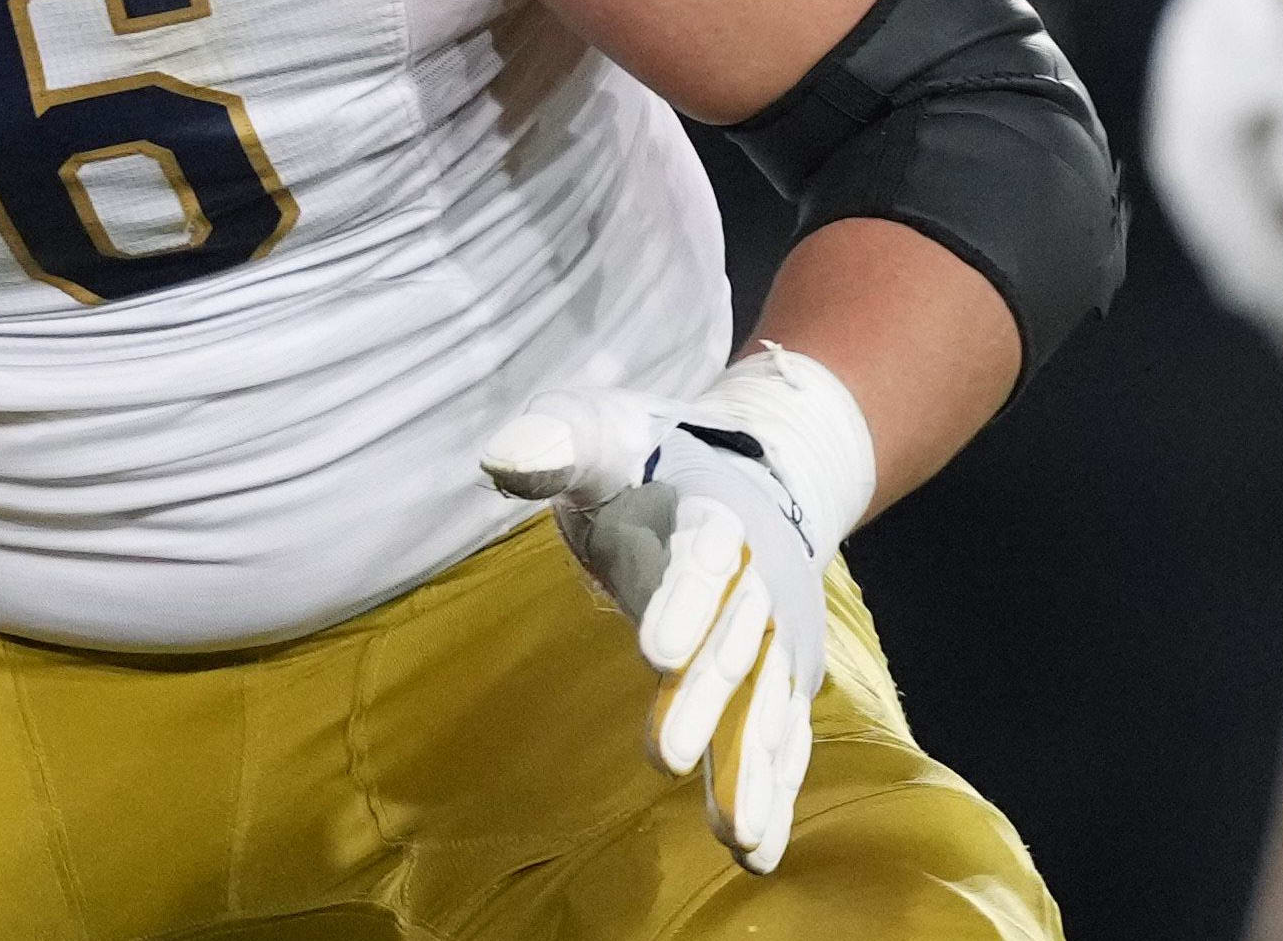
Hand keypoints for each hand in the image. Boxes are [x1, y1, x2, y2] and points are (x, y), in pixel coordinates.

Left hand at [478, 345, 874, 872]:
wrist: (756, 470)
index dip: (685, 601)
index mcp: (719, 511)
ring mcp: (778, 637)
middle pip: (735, 644)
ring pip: (767, 707)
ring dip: (750, 772)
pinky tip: (757, 852)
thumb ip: (556, 443)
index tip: (655, 651)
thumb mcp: (601, 430)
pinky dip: (774, 794)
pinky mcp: (782, 679)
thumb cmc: (650, 457)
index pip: (704, 557)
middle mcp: (762, 581)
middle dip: (703, 703)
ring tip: (733, 837)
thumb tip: (500, 456)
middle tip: (663, 756)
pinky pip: (781, 740)